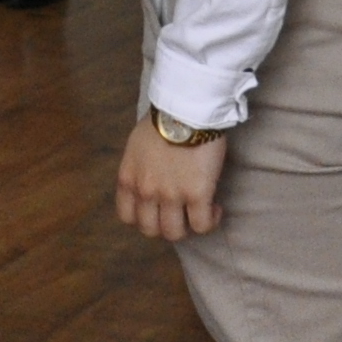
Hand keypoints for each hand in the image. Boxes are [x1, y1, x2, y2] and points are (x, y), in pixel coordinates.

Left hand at [116, 117, 227, 241]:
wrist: (186, 108)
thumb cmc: (164, 119)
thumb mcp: (137, 146)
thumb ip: (139, 168)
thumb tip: (151, 178)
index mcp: (128, 178)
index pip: (127, 216)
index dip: (144, 218)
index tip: (157, 210)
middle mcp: (146, 191)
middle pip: (150, 229)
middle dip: (165, 224)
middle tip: (180, 212)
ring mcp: (171, 195)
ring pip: (174, 233)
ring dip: (187, 226)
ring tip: (199, 211)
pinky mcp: (197, 195)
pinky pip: (202, 225)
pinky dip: (209, 221)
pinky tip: (214, 208)